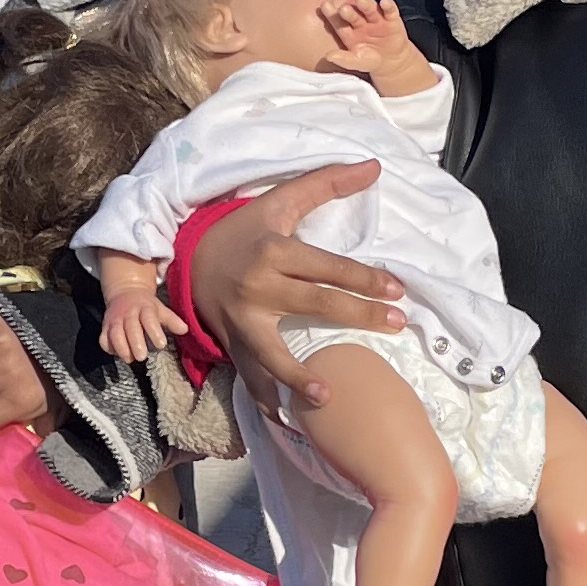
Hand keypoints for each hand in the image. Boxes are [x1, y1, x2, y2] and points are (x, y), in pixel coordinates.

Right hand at [100, 284, 184, 361]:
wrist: (124, 292)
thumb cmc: (146, 306)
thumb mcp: (160, 309)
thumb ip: (171, 320)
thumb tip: (184, 330)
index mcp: (144, 308)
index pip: (149, 318)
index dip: (154, 331)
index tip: (161, 344)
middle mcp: (128, 313)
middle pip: (130, 327)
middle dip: (135, 342)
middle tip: (142, 357)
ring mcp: (115, 320)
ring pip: (114, 333)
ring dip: (121, 347)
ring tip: (129, 359)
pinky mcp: (105, 327)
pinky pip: (103, 338)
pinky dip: (108, 347)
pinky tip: (117, 354)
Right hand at [192, 163, 401, 406]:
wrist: (189, 258)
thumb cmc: (244, 230)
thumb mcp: (279, 202)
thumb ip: (325, 183)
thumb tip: (373, 166)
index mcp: (273, 251)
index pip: (327, 267)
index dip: (364, 278)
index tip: (397, 290)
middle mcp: (258, 287)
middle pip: (315, 304)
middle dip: (359, 315)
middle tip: (397, 324)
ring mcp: (242, 321)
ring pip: (273, 351)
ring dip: (298, 377)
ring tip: (327, 396)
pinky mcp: (233, 343)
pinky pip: (250, 375)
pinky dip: (266, 399)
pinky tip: (287, 419)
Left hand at [322, 0, 435, 94]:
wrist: (392, 63)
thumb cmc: (369, 61)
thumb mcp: (357, 61)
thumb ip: (344, 59)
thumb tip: (328, 56)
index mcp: (348, 31)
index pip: (339, 22)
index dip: (332, 14)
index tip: (324, 6)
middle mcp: (360, 21)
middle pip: (353, 13)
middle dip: (349, 10)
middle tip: (343, 8)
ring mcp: (375, 19)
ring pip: (370, 9)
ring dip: (366, 4)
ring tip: (361, 0)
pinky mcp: (391, 18)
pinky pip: (390, 10)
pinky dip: (388, 5)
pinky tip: (384, 3)